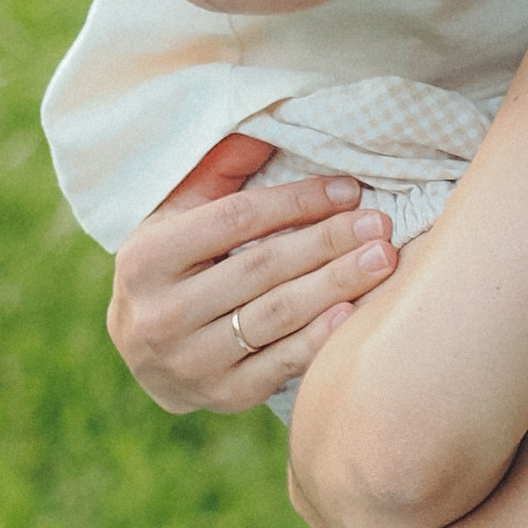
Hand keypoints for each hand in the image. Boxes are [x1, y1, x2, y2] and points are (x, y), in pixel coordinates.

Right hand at [107, 134, 398, 412]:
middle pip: (262, 268)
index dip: (297, 202)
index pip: (235, 219)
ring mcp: (191, 361)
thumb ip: (217, 173)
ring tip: (383, 260)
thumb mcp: (177, 216)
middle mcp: (161, 313)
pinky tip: (356, 312)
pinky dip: (320, 338)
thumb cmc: (174, 268)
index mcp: (146, 258)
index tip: (349, 189)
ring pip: (277, 316)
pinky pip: (281, 364)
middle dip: (328, 242)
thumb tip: (265, 131)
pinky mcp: (222, 396)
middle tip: (380, 224)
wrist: (144, 354)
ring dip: (337, 284)